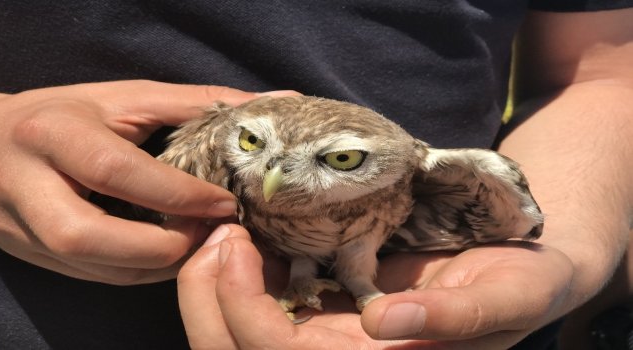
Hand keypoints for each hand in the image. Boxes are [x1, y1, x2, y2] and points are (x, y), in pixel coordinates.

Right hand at [0, 80, 290, 283]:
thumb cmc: (63, 114)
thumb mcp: (123, 98)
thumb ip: (194, 104)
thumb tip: (264, 105)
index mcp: (52, 133)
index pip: (116, 170)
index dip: (176, 194)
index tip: (225, 204)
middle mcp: (28, 183)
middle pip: (87, 234)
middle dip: (160, 246)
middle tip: (208, 235)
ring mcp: (22, 226)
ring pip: (91, 266)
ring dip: (155, 266)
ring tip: (197, 246)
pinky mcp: (29, 254)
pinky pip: (92, 276)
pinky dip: (138, 272)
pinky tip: (168, 256)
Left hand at [179, 224, 573, 348]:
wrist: (521, 260)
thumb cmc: (523, 281)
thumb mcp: (509, 298)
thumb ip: (456, 319)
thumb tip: (381, 322)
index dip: (242, 311)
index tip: (235, 243)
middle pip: (238, 349)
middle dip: (206, 297)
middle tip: (215, 232)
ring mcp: (328, 324)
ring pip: (238, 324)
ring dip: (211, 278)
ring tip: (219, 225)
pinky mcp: (329, 293)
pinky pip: (265, 289)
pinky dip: (237, 263)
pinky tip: (240, 226)